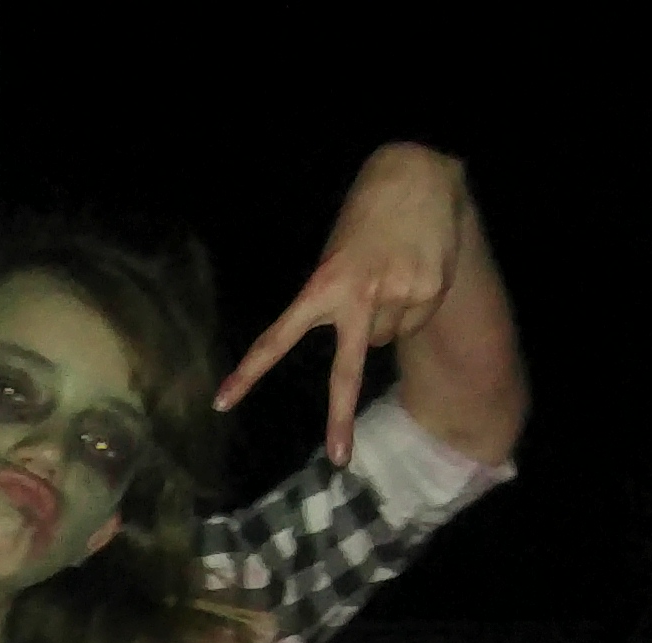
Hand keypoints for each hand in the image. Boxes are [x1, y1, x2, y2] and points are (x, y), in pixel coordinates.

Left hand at [218, 143, 473, 466]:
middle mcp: (359, 295)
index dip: (249, 372)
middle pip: (346, 371)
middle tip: (337, 459)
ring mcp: (397, 295)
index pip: (278, 336)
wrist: (417, 175)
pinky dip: (411, 306)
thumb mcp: (337, 254)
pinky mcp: (429, 291)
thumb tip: (363, 344)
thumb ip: (337, 299)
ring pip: (384, 339)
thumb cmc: (366, 218)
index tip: (222, 402)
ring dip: (385, 317)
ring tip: (388, 271)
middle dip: (339, 417)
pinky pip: (413, 322)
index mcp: (323, 284)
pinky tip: (413, 272)